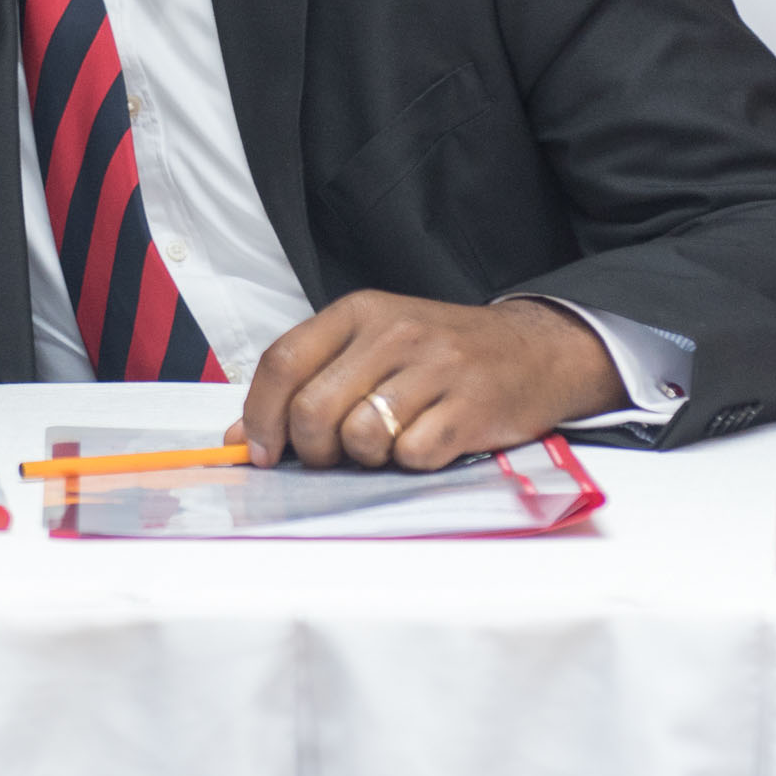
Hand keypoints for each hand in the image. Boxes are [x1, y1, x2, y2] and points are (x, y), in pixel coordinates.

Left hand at [226, 292, 625, 470]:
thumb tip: (242, 434)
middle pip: (313, 407)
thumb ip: (307, 381)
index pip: (283, 361)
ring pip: (360, 436)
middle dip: (310, 449)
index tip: (258, 450)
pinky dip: (410, 463)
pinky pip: (412, 455)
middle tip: (330, 455)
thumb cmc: (438, 355)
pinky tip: (425, 443)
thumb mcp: (369, 347)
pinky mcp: (472, 407)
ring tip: (385, 443)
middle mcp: (394, 332)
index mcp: (359, 312)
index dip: (260, 414)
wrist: (533, 350)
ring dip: (364, 457)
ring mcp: (435, 368)